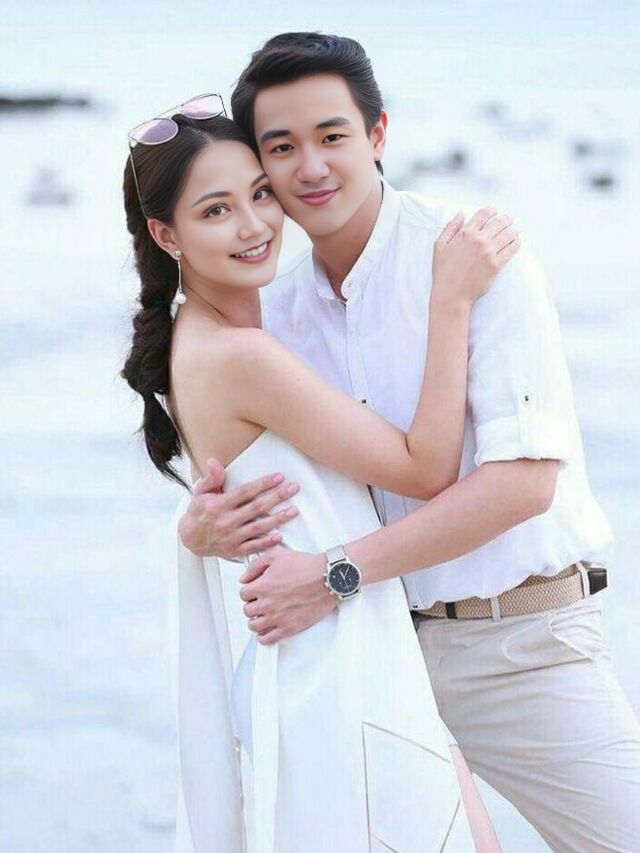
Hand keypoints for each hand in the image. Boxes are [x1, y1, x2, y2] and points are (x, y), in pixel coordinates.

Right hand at [177, 458, 299, 558]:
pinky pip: (253, 547)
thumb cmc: (199, 512)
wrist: (190, 539)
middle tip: (293, 489)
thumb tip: (213, 461)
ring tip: (294, 511)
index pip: (245, 492)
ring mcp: (231, 537)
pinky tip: (279, 536)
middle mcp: (226, 521)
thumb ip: (211, 478)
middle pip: (256, 508)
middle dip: (276, 497)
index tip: (279, 477)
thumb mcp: (200, 492)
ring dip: (277, 519)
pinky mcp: (234, 550)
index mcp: (218, 505)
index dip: (263, 484)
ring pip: (258, 528)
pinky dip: (266, 543)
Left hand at [239, 550, 336, 643]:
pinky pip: (267, 639)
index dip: (249, 591)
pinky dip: (263, 636)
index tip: (255, 591)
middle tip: (261, 601)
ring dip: (256, 620)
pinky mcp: (289, 628)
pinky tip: (267, 629)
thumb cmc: (306, 567)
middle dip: (253, 604)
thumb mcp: (276, 556)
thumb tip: (244, 578)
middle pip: (247, 610)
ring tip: (263, 615)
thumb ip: (255, 566)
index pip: (243, 594)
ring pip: (254, 626)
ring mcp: (277, 618)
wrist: (328, 578)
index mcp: (263, 586)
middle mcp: (267, 604)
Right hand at [432, 206, 519, 306]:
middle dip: (506, 219)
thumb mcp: (439, 246)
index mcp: (465, 233)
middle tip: (508, 220)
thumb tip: (461, 214)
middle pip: (499, 222)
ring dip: (513, 230)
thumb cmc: (443, 272)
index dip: (492, 210)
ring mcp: (489, 252)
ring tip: (513, 231)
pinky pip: (512, 249)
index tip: (495, 212)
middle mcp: (479, 240)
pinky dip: (516, 243)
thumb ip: (450, 227)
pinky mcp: (496, 265)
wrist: (451, 294)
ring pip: (508, 234)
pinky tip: (516, 242)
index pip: (484, 214)